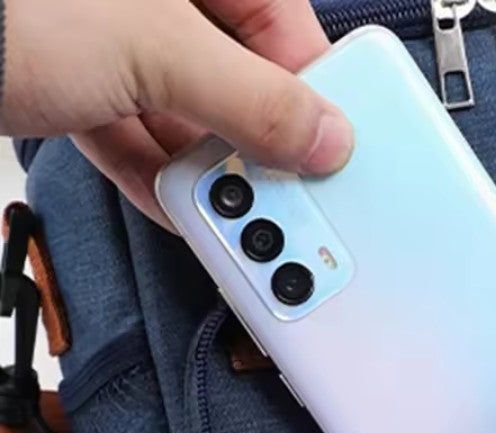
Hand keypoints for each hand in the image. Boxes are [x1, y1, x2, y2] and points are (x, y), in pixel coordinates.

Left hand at [2, 0, 352, 226]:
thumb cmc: (5, 9)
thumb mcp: (153, 50)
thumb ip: (252, 98)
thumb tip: (326, 138)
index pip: (281, 22)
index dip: (310, 92)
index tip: (326, 151)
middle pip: (234, 72)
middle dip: (252, 143)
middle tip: (275, 190)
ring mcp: (102, 33)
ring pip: (182, 108)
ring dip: (204, 169)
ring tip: (228, 211)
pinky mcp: (65, 76)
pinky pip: (129, 129)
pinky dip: (152, 173)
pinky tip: (177, 209)